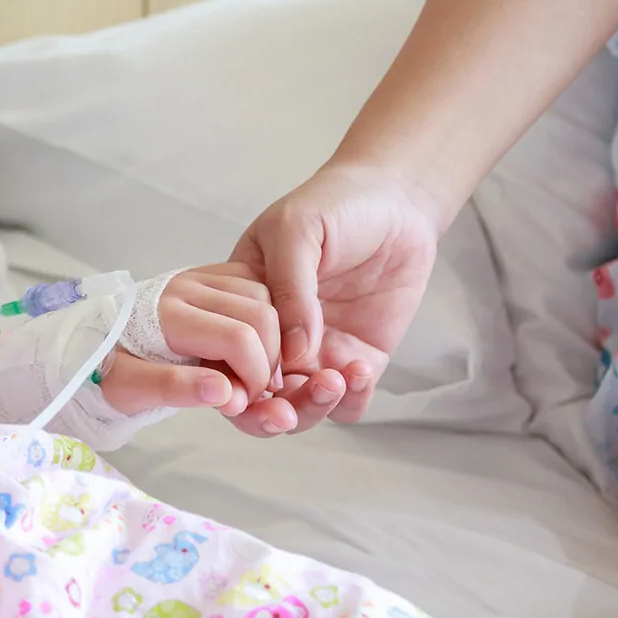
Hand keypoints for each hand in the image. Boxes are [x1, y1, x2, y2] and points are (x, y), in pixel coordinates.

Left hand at [98, 263, 283, 416]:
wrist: (91, 343)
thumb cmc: (108, 370)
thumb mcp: (129, 389)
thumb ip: (175, 389)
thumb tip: (225, 392)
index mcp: (166, 314)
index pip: (237, 338)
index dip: (255, 376)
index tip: (243, 402)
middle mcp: (184, 287)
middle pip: (260, 314)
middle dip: (270, 358)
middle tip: (252, 388)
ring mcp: (196, 276)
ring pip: (263, 295)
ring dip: (270, 336)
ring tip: (249, 368)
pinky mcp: (204, 274)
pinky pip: (253, 283)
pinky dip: (263, 314)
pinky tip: (248, 344)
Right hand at [227, 161, 442, 436]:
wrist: (397, 202)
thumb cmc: (333, 207)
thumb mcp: (294, 232)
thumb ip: (289, 291)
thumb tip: (292, 355)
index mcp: (240, 309)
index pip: (220, 359)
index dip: (226, 383)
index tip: (244, 389)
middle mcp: (272, 339)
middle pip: (256, 399)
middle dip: (266, 415)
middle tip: (284, 412)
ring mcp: (315, 353)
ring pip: (301, 410)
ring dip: (312, 408)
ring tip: (334, 378)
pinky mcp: (358, 360)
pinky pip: (349, 402)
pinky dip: (350, 399)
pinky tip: (358, 369)